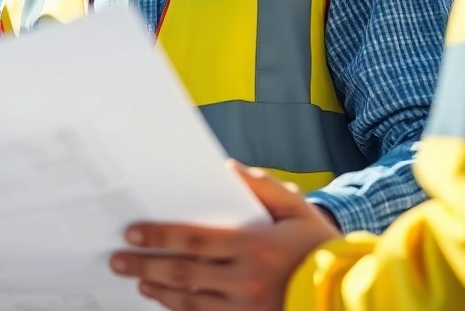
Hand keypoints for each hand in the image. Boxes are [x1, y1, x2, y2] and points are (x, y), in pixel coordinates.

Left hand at [110, 161, 340, 310]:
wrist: (347, 294)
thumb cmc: (318, 247)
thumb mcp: (296, 210)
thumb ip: (262, 187)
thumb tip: (228, 167)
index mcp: (253, 246)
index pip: (192, 239)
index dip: (158, 236)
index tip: (131, 233)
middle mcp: (245, 279)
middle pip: (182, 272)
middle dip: (145, 265)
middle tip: (117, 260)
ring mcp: (246, 306)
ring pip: (189, 300)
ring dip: (158, 290)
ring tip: (138, 280)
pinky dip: (181, 309)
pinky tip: (164, 301)